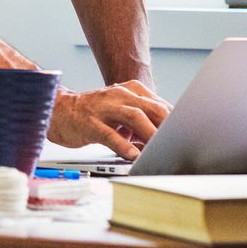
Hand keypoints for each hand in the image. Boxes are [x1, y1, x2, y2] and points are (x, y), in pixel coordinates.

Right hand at [47, 80, 170, 159]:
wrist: (57, 110)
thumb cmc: (92, 114)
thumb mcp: (120, 113)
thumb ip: (141, 124)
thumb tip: (163, 141)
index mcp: (130, 91)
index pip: (160, 105)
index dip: (175, 122)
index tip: (188, 136)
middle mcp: (119, 95)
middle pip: (152, 108)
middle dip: (169, 126)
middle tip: (181, 143)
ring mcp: (104, 108)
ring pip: (134, 117)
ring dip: (151, 134)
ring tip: (161, 149)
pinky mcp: (90, 123)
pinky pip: (109, 134)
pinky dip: (123, 145)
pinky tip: (133, 156)